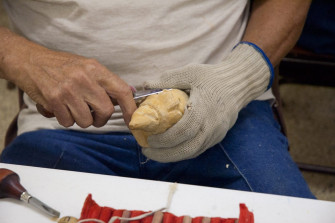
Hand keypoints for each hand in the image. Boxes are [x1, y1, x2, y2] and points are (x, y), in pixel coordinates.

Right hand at [1, 34, 136, 127]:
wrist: (29, 60)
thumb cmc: (61, 65)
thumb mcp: (86, 66)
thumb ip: (105, 81)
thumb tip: (129, 93)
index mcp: (96, 69)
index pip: (122, 90)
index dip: (130, 108)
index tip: (132, 119)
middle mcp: (84, 79)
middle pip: (105, 111)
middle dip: (100, 119)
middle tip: (93, 115)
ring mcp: (69, 90)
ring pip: (86, 121)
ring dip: (80, 120)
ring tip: (72, 107)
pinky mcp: (54, 100)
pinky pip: (68, 122)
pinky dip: (65, 119)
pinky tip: (60, 107)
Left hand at [142, 43, 273, 161]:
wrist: (239, 83)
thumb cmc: (213, 77)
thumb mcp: (190, 72)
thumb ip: (167, 79)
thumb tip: (145, 84)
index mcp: (203, 109)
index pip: (183, 131)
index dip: (165, 139)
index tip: (149, 139)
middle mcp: (211, 126)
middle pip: (187, 149)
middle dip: (165, 154)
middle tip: (147, 151)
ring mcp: (216, 133)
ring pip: (193, 152)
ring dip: (172, 156)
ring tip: (155, 152)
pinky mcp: (218, 137)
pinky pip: (199, 149)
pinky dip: (183, 152)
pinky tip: (170, 148)